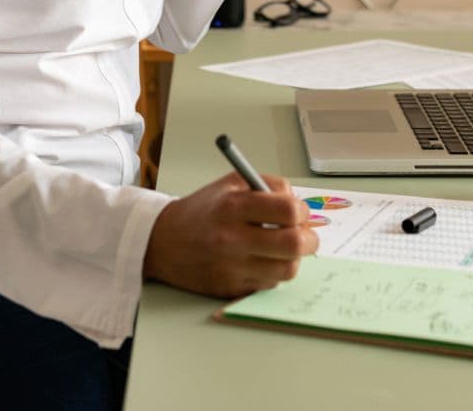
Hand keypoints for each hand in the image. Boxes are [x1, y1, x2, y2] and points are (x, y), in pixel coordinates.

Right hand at [142, 171, 318, 296]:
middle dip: (309, 239)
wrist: (163, 241)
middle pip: (294, 245)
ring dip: (292, 259)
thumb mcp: (231, 184)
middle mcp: (233, 239)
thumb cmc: (202, 210)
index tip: (299, 213)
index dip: (302, 211)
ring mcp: (232, 268)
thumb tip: (299, 204)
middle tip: (305, 235)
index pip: (288, 211)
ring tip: (283, 248)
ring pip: (287, 270)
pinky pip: (269, 284)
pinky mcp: (231, 289)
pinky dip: (273, 272)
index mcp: (234, 207)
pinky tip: (262, 260)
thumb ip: (268, 186)